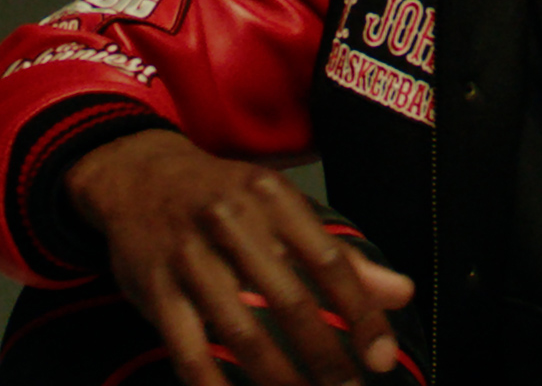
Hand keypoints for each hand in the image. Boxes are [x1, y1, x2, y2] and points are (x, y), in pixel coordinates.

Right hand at [66, 129, 414, 385]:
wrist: (140, 175)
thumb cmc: (226, 196)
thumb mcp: (285, 209)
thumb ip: (342, 255)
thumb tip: (401, 293)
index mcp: (274, 199)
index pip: (331, 262)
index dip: (360, 313)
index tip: (381, 356)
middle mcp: (232, 223)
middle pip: (288, 301)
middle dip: (324, 356)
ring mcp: (190, 257)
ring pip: (239, 331)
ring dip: (276, 377)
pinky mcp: (156, 289)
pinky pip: (188, 349)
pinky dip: (213, 384)